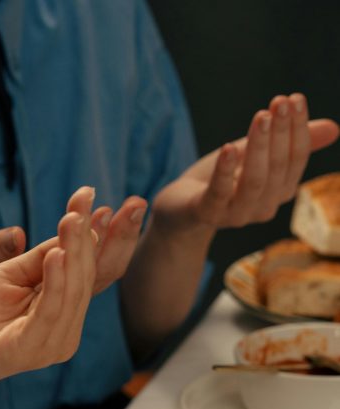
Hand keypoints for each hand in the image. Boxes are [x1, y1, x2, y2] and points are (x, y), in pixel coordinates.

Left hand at [0, 186, 139, 408]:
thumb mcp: (7, 275)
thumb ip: (42, 258)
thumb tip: (78, 226)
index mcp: (60, 310)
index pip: (96, 272)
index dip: (113, 239)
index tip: (130, 204)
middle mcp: (62, 330)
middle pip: (88, 279)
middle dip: (95, 238)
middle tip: (93, 198)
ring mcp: (46, 345)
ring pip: (72, 292)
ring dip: (75, 253)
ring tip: (73, 218)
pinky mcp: (24, 352)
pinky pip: (48, 314)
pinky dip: (55, 284)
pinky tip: (57, 255)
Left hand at [152, 94, 339, 232]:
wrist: (181, 209)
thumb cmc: (223, 177)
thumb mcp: (257, 153)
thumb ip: (290, 142)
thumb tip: (336, 128)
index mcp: (279, 191)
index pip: (296, 160)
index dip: (298, 129)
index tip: (295, 98)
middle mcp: (262, 207)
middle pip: (277, 169)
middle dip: (281, 133)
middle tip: (279, 101)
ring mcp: (234, 215)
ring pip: (254, 182)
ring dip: (259, 148)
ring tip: (261, 116)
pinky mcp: (206, 214)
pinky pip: (219, 195)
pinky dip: (226, 171)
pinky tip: (229, 147)